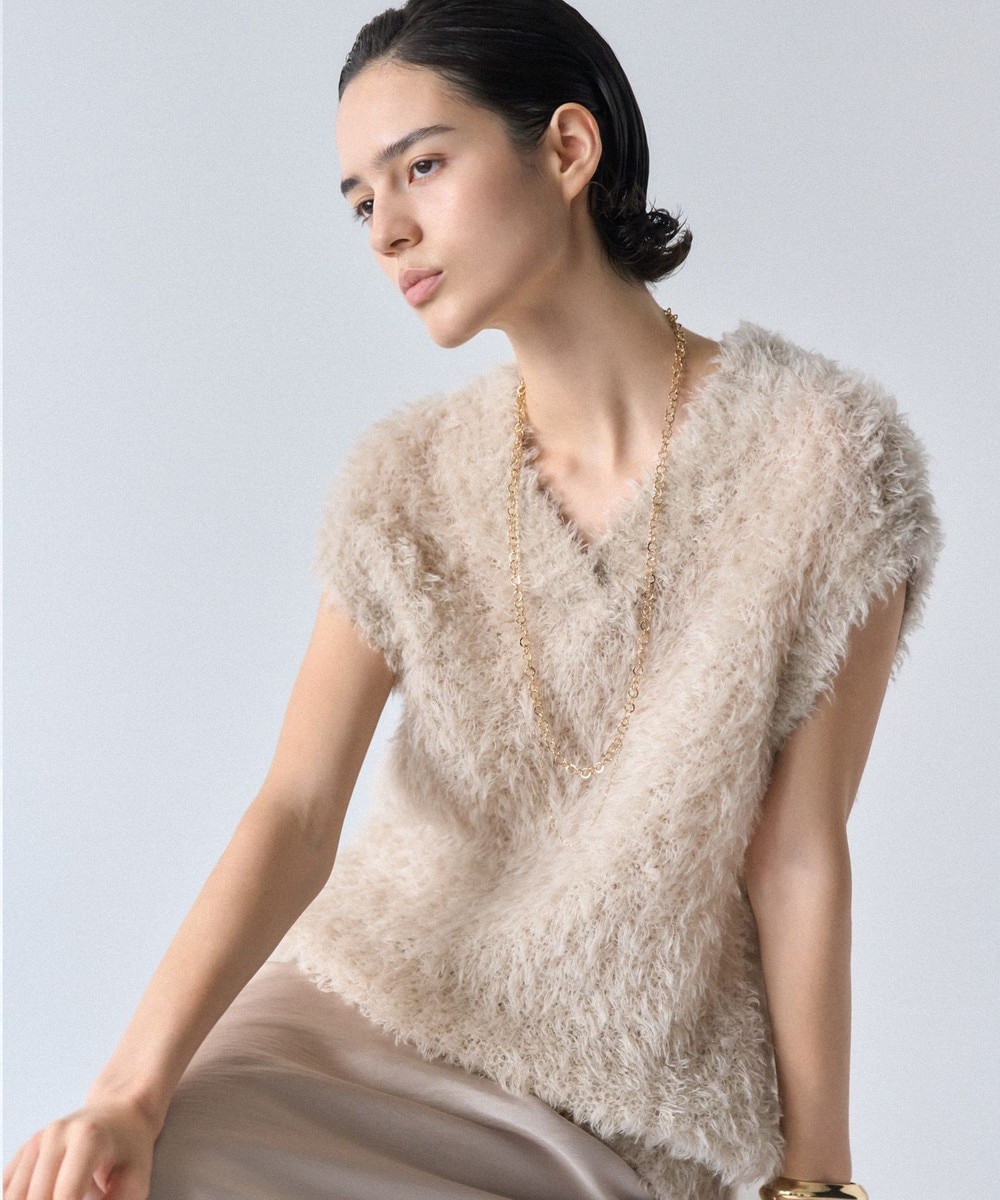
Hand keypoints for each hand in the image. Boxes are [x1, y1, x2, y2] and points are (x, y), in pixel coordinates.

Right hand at [3, 1101, 157, 1199]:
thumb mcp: (135, 1181)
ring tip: (69, 1198)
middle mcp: (56, 1134)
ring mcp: (37, 1140)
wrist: (119, 1115)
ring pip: (16, 1197)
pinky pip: (10, 1191)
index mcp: (88, 1137)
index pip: (66, 1196)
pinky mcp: (25, 1150)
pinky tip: (48, 1197)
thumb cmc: (130, 1151)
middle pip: (37, 1198)